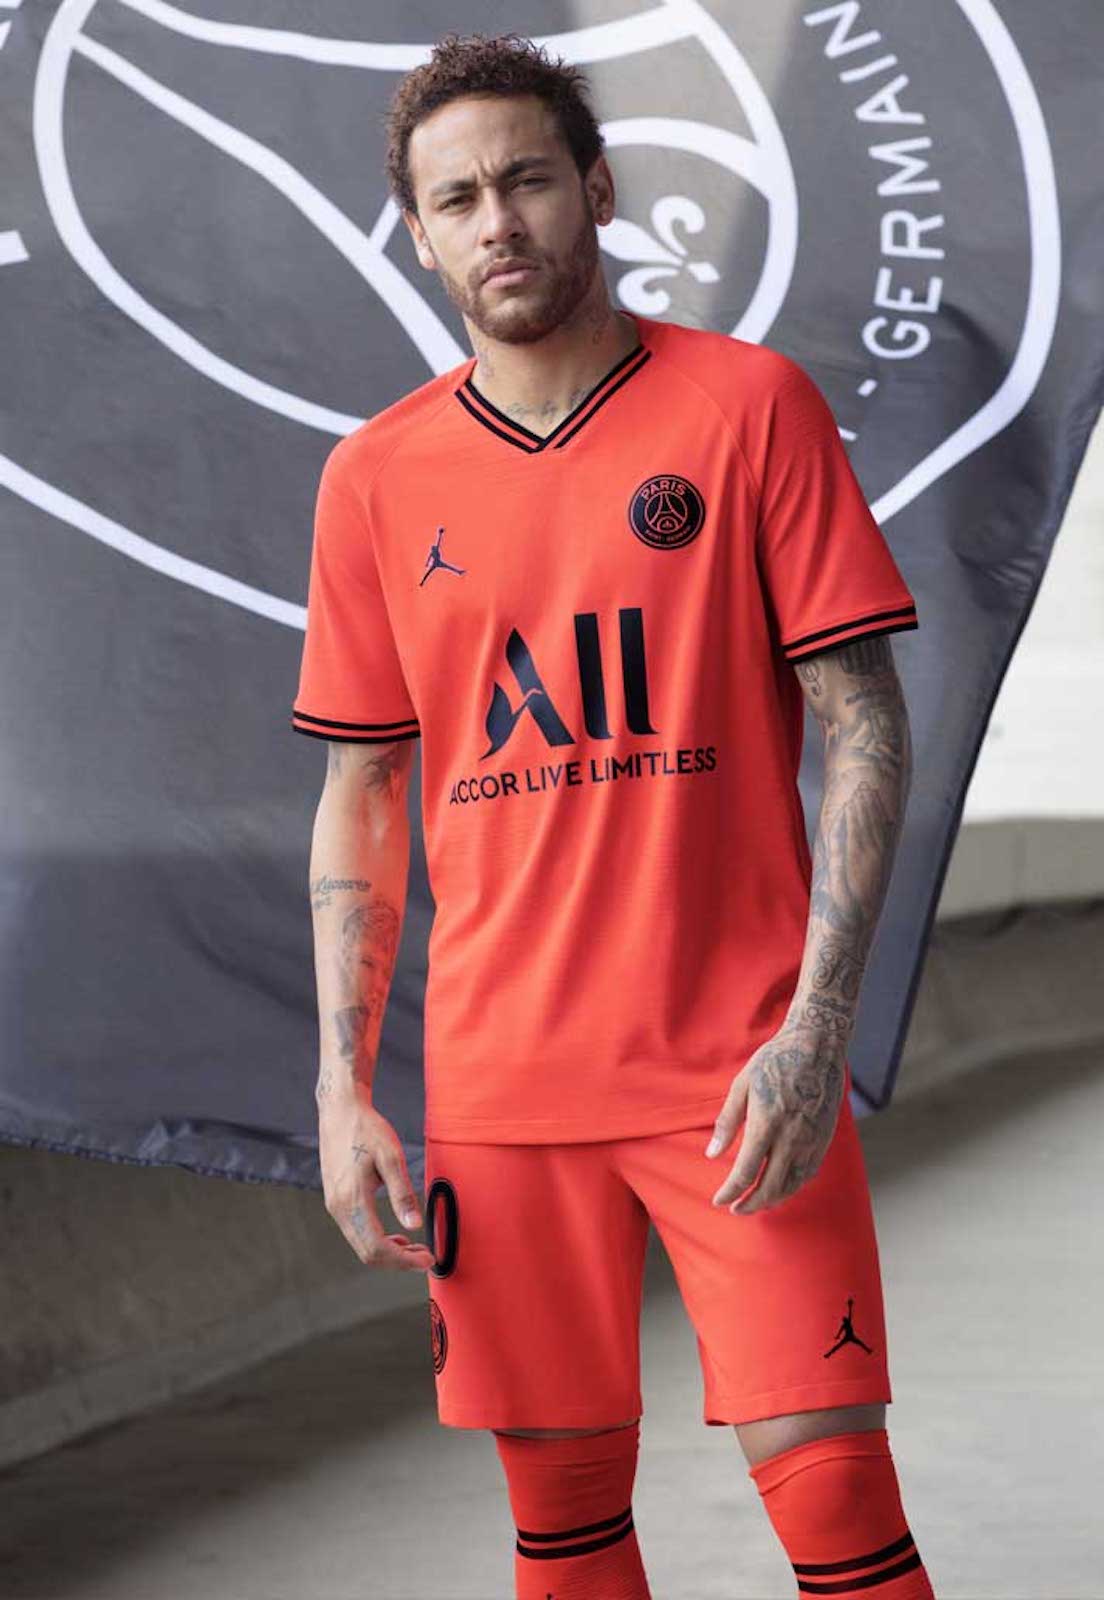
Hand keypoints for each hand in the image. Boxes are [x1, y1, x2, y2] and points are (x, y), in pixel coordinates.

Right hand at [319, 1095, 435, 1271]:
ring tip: (415, 1247)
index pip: (376, 1247)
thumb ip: (402, 1193)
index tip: (427, 1260)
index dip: (403, 1260)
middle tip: (426, 1257)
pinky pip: (356, 1232)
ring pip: (361, 1245)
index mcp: (352, 1200)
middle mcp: (339, 1208)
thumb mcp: (391, 1157)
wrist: (339, 1110)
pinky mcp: (336, 1200)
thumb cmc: (366, 1129)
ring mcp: (335, 1205)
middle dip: (398, 1261)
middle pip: (367, 1253)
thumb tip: (415, 1226)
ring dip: (389, 1252)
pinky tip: (397, 1234)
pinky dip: (377, 1240)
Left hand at [705, 1025, 845, 1214]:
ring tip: (755, 1202)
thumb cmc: (773, 1062)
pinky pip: (807, 1173)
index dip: (730, 1192)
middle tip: (735, 1209)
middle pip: (769, 1187)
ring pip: (791, 1185)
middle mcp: (791, 1139)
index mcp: (766, 1125)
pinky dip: (792, 1187)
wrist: (816, 1047)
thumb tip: (711, 1155)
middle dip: (750, 1204)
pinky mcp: (824, 1139)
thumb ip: (727, 1122)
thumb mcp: (741, 1086)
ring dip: (772, 1200)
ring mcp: (811, 1141)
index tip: (719, 1200)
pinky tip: (781, 1187)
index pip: (745, 1173)